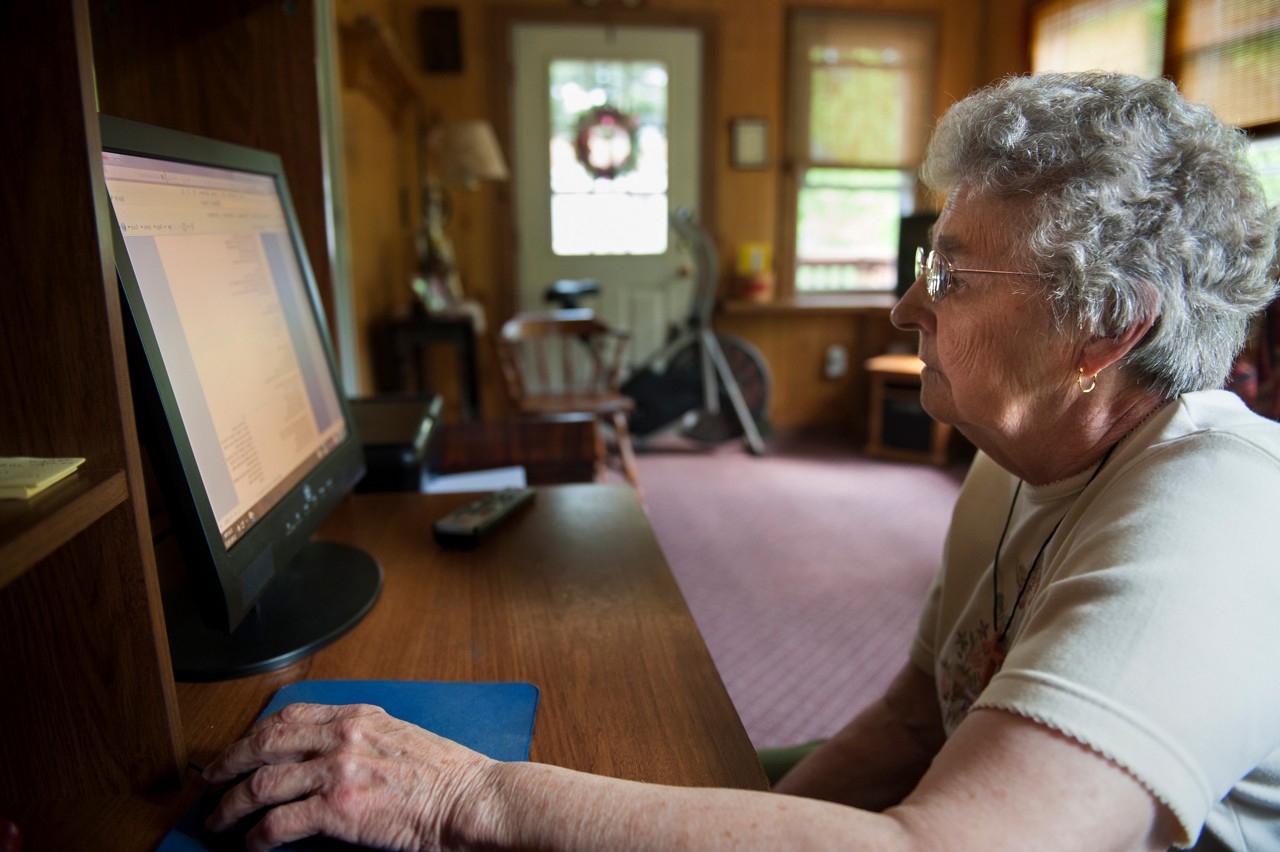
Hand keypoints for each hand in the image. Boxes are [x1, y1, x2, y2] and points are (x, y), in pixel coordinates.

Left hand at [202, 702, 494, 850]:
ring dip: (231, 805)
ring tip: (219, 820)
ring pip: (261, 783)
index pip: (290, 716)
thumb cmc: (446, 776)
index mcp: (359, 717)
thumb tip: (325, 755)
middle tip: (210, 782)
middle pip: (264, 743)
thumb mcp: (399, 738)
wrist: (470, 799)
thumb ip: (361, 738)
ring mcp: (338, 771)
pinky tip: (252, 843)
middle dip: (227, 764)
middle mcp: (343, 737)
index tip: (240, 747)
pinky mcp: (338, 809)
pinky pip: (279, 821)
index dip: (254, 733)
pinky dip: (257, 835)